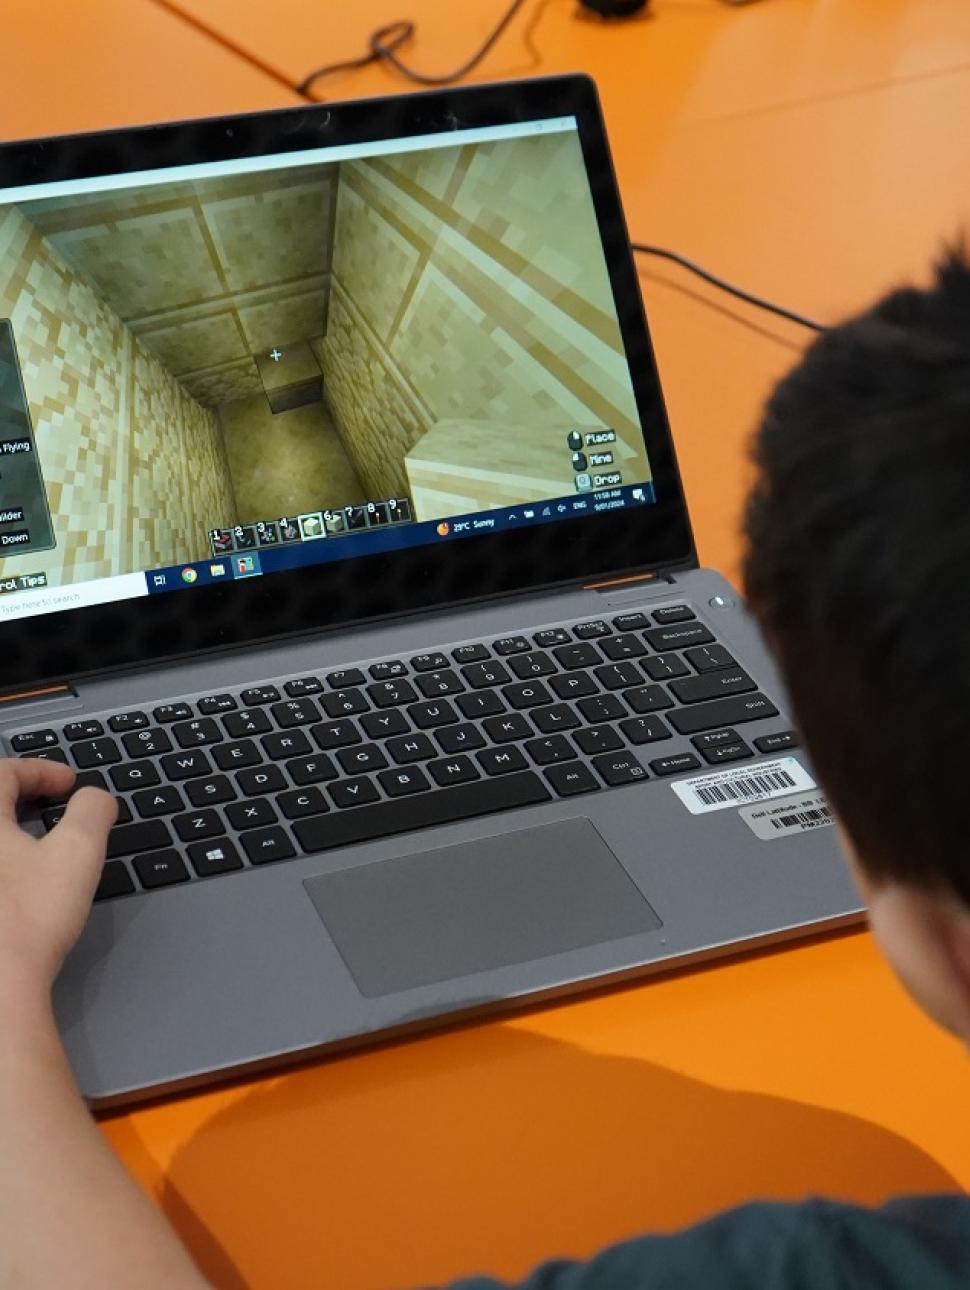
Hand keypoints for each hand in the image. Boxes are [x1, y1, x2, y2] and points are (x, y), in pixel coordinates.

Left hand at [0, 758, 116, 996]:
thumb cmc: (26, 920)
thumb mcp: (77, 852)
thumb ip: (93, 810)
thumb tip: (97, 797)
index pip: (5, 772)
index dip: (43, 771)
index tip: (69, 785)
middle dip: (21, 798)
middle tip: (50, 808)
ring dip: (9, 834)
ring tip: (35, 846)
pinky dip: (3, 868)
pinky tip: (15, 888)